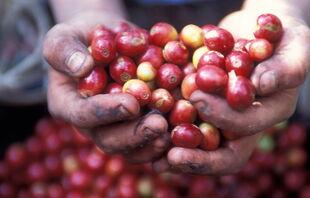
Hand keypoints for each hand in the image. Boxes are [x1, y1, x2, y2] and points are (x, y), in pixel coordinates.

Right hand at [43, 12, 169, 162]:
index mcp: (68, 104)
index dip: (107, 112)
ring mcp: (115, 128)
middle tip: (158, 124)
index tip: (131, 103)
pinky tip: (183, 132)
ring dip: (152, 143)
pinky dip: (165, 141)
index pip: (83, 114)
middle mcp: (92, 124)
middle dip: (135, 135)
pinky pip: (149, 143)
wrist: (108, 43)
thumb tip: (82, 66)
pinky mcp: (136, 127)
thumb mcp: (64, 37)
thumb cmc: (83, 38)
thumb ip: (65, 50)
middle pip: (109, 140)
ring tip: (172, 133)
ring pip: (131, 149)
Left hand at [154, 10, 309, 174]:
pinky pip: (188, 123)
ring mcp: (225, 116)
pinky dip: (170, 128)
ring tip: (154, 154)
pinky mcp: (208, 105)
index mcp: (271, 112)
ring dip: (178, 151)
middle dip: (197, 155)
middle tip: (169, 151)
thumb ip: (286, 68)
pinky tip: (150, 129)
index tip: (198, 100)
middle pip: (223, 152)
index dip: (224, 119)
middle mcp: (247, 121)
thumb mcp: (298, 47)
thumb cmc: (288, 35)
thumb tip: (261, 84)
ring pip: (201, 145)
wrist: (264, 27)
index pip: (247, 127)